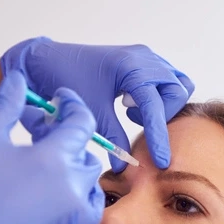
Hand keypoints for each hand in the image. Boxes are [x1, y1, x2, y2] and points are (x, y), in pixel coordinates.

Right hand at [0, 71, 103, 223]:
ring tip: (41, 153)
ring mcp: (67, 215)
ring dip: (73, 162)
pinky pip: (85, 207)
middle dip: (67, 133)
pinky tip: (50, 184)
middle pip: (86, 151)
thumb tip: (18, 81)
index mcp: (57, 161)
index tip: (59, 97)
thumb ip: (6, 104)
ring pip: (89, 180)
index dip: (72, 104)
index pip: (82, 123)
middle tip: (38, 124)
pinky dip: (79, 193)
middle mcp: (72, 189)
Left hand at [1, 37, 194, 170]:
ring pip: (177, 85)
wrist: (46, 60)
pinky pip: (168, 80)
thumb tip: (124, 166)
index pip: (156, 106)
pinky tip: (133, 103)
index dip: (159, 137)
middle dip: (161, 114)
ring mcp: (146, 57)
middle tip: (131, 119)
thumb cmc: (64, 79)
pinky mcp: (144, 61)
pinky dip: (159, 97)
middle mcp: (144, 58)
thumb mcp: (90, 111)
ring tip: (130, 110)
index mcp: (131, 66)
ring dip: (162, 104)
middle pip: (177, 92)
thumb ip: (111, 137)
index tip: (160, 161)